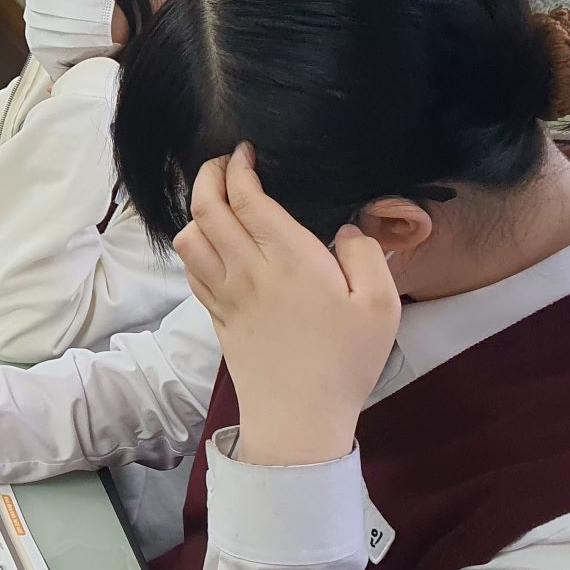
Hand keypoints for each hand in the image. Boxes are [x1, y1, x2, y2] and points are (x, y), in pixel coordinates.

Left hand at [174, 145, 398, 467]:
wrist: (299, 418)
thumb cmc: (345, 361)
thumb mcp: (381, 302)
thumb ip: (366, 252)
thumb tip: (345, 227)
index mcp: (290, 259)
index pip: (247, 199)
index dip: (239, 168)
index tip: (245, 152)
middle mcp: (249, 272)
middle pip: (206, 210)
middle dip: (207, 176)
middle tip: (221, 162)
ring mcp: (226, 296)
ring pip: (189, 240)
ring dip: (195, 211)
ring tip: (213, 199)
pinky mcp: (217, 318)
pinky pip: (191, 272)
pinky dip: (193, 247)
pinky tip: (208, 244)